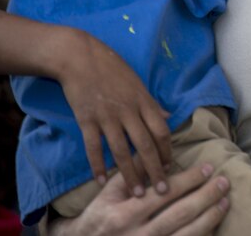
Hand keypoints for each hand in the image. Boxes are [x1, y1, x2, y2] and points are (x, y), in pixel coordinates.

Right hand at [50, 163, 229, 235]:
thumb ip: (133, 172)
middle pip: (179, 215)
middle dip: (205, 197)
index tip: (208, 168)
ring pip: (185, 235)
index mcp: (124, 215)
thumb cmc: (99, 217)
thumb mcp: (108, 193)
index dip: (188, 180)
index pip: (163, 194)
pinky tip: (214, 226)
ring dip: (209, 218)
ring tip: (225, 202)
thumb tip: (159, 154)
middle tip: (224, 182)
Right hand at [59, 30, 172, 195]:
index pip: (161, 131)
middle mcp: (128, 111)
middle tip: (162, 191)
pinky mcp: (87, 120)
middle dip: (155, 170)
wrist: (79, 57)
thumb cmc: (111, 67)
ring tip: (137, 193)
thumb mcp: (137, 82)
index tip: (170, 166)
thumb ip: (151, 103)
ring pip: (122, 151)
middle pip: (145, 145)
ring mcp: (107, 117)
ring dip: (130, 174)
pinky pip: (94, 148)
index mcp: (143, 101)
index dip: (167, 151)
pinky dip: (98, 166)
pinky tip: (102, 181)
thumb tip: (167, 117)